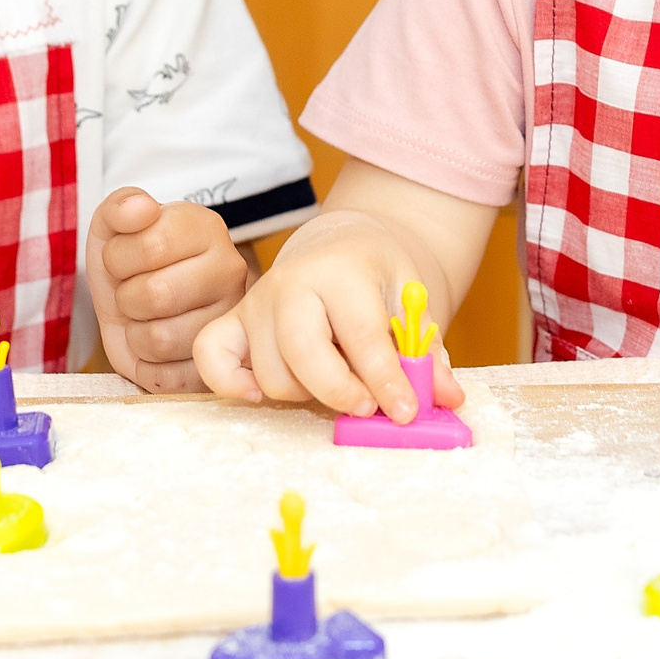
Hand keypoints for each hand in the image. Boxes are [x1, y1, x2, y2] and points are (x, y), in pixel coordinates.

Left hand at [86, 187, 250, 391]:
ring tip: (146, 319)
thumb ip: (121, 207)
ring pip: (160, 339)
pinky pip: (169, 378)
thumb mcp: (113, 226)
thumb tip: (141, 209)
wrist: (137, 305)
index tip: (123, 258)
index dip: (118, 258)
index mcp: (206, 229)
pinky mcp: (221, 363)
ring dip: (135, 333)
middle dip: (126, 298)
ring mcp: (229, 321)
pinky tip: (154, 349)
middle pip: (155, 295)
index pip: (150, 246)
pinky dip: (147, 367)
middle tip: (133, 292)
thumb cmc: (128, 263)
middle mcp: (229, 271)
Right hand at [191, 209, 460, 421]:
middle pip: (303, 354)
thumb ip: (428, 352)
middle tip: (369, 407)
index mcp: (341, 272)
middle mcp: (291, 283)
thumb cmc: (379, 278)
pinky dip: (230, 383)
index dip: (385, 379)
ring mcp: (257, 303)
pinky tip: (260, 395)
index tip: (406, 411)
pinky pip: (212, 357)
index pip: (360, 334)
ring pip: (270, 373)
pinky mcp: (233, 321)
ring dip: (306, 394)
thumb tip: (447, 398)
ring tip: (336, 382)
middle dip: (340, 392)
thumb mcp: (412, 303)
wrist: (343, 247)